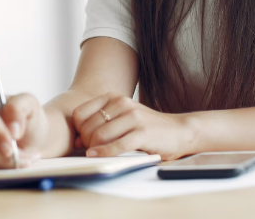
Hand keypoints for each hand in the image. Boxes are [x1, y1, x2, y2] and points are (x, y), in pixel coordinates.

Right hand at [0, 92, 47, 168]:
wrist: (30, 134)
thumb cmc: (28, 116)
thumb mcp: (30, 104)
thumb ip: (19, 109)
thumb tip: (13, 129)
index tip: (11, 146)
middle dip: (1, 154)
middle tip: (22, 158)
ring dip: (4, 162)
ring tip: (24, 158)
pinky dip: (1, 166)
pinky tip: (14, 161)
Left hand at [72, 93, 193, 159]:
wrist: (178, 131)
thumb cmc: (146, 128)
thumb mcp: (122, 118)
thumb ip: (100, 125)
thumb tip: (76, 140)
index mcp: (113, 97)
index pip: (80, 113)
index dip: (78, 130)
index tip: (83, 140)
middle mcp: (122, 103)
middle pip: (88, 127)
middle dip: (86, 142)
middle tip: (90, 150)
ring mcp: (133, 117)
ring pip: (100, 136)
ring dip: (94, 149)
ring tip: (97, 154)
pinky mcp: (142, 133)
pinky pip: (116, 145)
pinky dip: (104, 153)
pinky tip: (98, 156)